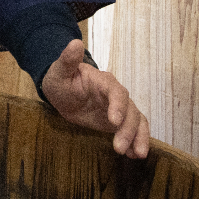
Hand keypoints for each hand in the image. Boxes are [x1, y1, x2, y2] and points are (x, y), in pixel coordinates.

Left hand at [40, 39, 149, 157]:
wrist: (63, 91)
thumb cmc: (61, 79)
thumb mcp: (60, 71)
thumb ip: (68, 59)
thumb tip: (74, 42)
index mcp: (103, 82)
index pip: (116, 92)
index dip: (118, 106)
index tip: (114, 121)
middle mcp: (116, 95)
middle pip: (130, 111)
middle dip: (128, 129)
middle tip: (119, 148)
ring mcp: (119, 108)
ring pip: (136, 122)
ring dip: (138, 138)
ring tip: (136, 155)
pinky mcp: (118, 121)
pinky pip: (133, 130)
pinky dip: (136, 141)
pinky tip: (133, 155)